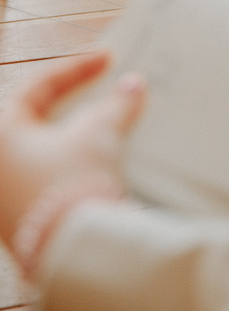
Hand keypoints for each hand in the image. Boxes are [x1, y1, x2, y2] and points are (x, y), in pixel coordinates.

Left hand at [0, 52, 143, 248]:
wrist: (76, 250)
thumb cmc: (73, 183)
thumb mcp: (99, 133)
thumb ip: (116, 104)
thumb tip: (133, 85)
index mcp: (1, 133)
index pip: (39, 86)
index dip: (77, 69)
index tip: (107, 59)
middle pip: (37, 118)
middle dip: (74, 103)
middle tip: (103, 90)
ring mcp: (5, 194)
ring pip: (42, 150)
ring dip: (75, 134)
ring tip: (108, 124)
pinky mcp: (22, 219)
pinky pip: (47, 176)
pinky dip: (71, 162)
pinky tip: (98, 160)